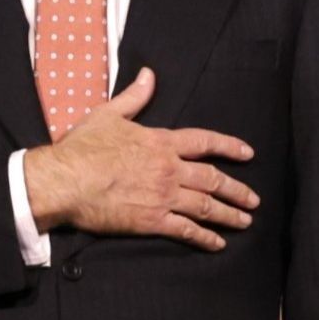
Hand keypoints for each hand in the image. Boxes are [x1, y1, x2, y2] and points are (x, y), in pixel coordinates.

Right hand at [18, 71, 256, 249]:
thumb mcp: (109, 114)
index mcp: (161, 143)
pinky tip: (218, 244)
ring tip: (245, 222)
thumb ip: (135, 97)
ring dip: (229, 215)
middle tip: (254, 200)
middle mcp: (169, 169)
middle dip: (237, 190)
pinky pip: (186, 230)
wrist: (65, 180)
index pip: (204, 142)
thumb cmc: (83, 147)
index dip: (229, 146)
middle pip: (213, 179)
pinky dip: (205, 238)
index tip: (248, 154)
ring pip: (206, 206)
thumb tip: (149, 74)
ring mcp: (163, 196)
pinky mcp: (152, 221)